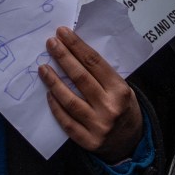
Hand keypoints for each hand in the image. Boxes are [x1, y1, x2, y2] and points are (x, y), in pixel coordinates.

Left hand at [39, 26, 143, 162]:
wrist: (131, 141)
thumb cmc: (122, 107)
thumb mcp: (121, 88)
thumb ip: (101, 75)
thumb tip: (73, 51)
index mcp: (120, 90)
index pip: (94, 63)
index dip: (77, 46)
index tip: (62, 33)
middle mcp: (110, 107)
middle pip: (80, 78)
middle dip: (63, 57)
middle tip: (50, 44)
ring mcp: (99, 126)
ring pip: (69, 100)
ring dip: (53, 82)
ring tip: (43, 68)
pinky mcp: (88, 141)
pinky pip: (66, 121)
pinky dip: (56, 106)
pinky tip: (48, 94)